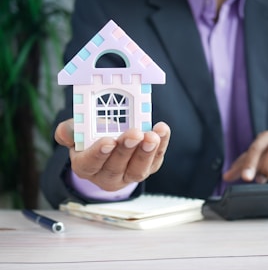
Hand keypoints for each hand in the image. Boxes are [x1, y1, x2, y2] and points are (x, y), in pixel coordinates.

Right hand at [55, 119, 170, 190]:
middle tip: (135, 134)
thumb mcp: (78, 131)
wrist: (111, 141)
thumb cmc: (92, 136)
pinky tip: (162, 131)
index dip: (99, 153)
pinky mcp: (147, 168)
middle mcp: (107, 176)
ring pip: (137, 170)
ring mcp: (129, 174)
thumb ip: (70, 131)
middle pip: (116, 168)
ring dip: (146, 153)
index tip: (108, 141)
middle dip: (126, 151)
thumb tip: (65, 131)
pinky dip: (161, 146)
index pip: (90, 164)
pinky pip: (155, 161)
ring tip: (152, 136)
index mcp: (86, 166)